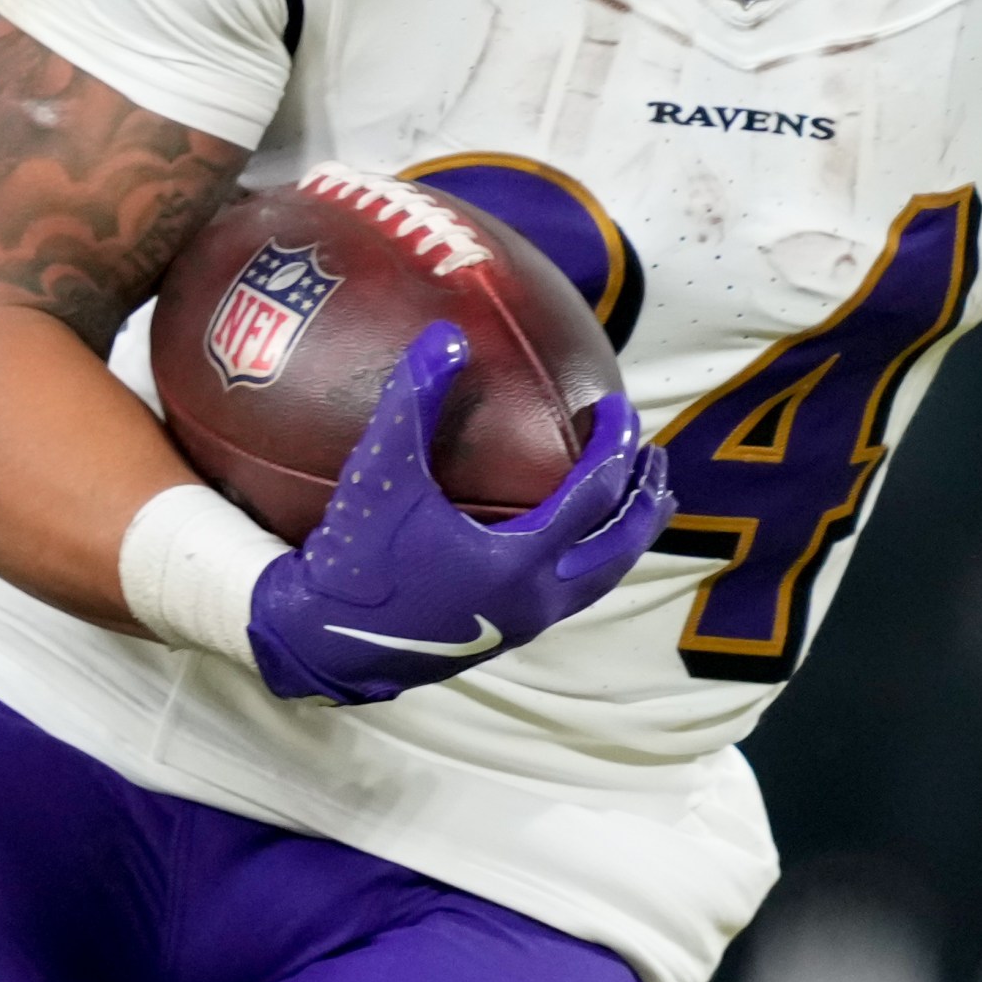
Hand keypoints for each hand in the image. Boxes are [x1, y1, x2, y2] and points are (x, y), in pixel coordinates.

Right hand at [247, 322, 673, 704]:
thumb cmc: (356, 562)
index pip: (595, 494)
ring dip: (627, 535)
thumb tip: (447, 334)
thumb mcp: (380, 474)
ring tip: (641, 502)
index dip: (615, 446)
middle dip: (645, 500)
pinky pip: (571, 592)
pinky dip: (592, 558)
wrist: (324, 647)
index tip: (619, 408)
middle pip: (620, 546)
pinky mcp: (502, 634)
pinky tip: (573, 539)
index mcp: (521, 559)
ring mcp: (524, 622)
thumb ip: (413, 400)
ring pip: (601, 578)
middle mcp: (536, 598)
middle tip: (657, 458)